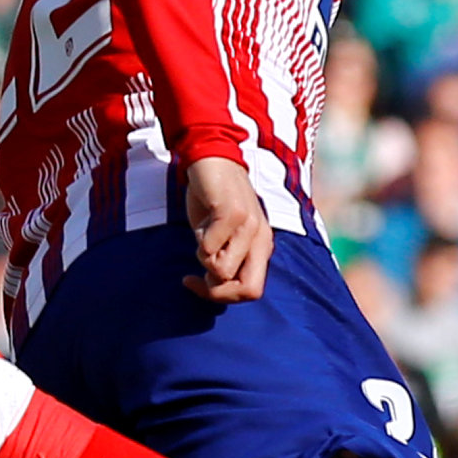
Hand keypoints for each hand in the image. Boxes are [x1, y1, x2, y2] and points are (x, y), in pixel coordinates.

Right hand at [182, 156, 272, 304]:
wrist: (213, 160)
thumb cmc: (213, 201)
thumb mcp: (224, 236)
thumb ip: (227, 259)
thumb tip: (214, 286)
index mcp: (262, 246)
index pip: (252, 292)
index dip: (223, 297)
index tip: (198, 283)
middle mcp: (261, 239)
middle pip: (248, 290)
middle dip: (216, 292)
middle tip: (196, 278)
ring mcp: (249, 226)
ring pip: (222, 270)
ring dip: (203, 258)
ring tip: (201, 235)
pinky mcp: (232, 214)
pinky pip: (209, 248)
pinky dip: (198, 240)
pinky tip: (200, 223)